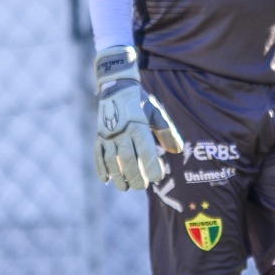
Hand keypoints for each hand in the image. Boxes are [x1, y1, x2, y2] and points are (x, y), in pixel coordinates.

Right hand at [93, 46, 183, 190]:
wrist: (116, 86)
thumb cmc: (141, 103)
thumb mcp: (157, 113)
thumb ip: (166, 131)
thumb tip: (177, 150)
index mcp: (138, 126)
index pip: (145, 152)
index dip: (151, 167)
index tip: (158, 177)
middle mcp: (121, 132)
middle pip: (127, 160)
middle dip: (135, 176)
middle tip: (142, 186)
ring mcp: (107, 135)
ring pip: (111, 161)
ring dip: (118, 177)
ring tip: (125, 188)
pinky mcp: (99, 136)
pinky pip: (98, 155)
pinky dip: (100, 168)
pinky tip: (106, 180)